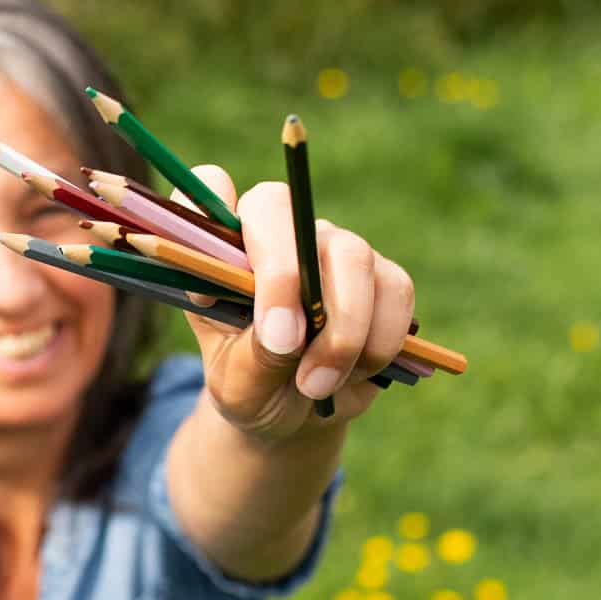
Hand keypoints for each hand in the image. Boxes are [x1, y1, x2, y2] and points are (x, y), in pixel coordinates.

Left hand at [176, 166, 414, 443]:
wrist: (299, 413)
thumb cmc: (254, 388)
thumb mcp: (238, 385)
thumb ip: (254, 356)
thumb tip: (288, 333)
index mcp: (224, 249)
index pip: (210, 185)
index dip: (206, 209)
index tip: (206, 286)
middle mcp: (277, 231)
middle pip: (281, 206)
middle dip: (283, 277)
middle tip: (284, 344)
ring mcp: (333, 247)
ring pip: (351, 255)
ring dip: (341, 330)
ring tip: (315, 384)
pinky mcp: (382, 276)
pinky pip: (395, 290)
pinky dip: (379, 341)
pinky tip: (355, 374)